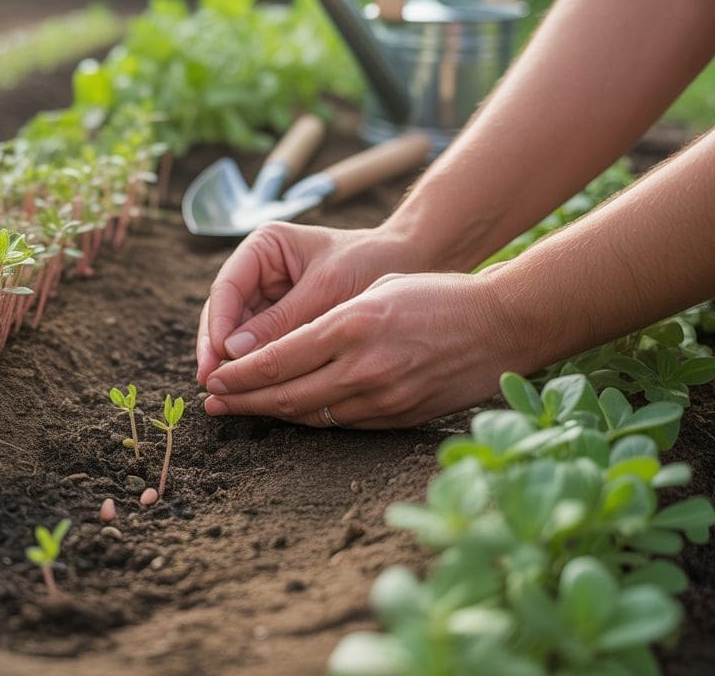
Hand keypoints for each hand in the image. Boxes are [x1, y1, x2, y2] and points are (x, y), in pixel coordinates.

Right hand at [196, 222, 425, 384]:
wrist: (409, 263)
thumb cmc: (370, 263)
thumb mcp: (326, 290)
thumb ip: (281, 321)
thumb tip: (235, 354)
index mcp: (263, 248)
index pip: (226, 288)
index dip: (217, 326)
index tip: (217, 359)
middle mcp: (258, 271)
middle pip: (224, 313)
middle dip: (217, 349)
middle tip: (212, 384)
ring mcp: (267, 296)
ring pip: (236, 333)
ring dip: (231, 362)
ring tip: (225, 393)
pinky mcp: (281, 320)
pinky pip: (260, 345)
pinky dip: (256, 366)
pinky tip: (251, 390)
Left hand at [202, 271, 535, 428]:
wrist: (502, 326)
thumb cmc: (437, 295)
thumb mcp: (375, 291)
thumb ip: (327, 320)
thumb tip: (277, 347)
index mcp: (353, 325)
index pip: (277, 358)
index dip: (239, 373)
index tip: (213, 377)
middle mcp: (363, 366)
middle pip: (284, 394)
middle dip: (242, 400)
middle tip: (212, 403)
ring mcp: (382, 398)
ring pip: (309, 415)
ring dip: (269, 415)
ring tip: (238, 411)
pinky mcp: (396, 418)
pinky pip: (340, 424)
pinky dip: (307, 419)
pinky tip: (286, 414)